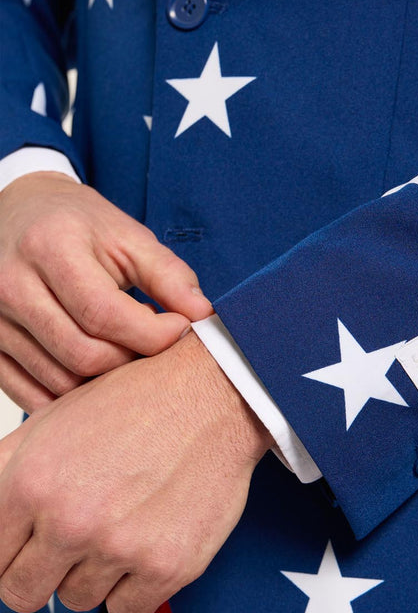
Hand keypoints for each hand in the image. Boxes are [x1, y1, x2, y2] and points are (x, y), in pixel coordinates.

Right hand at [0, 172, 212, 412]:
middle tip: (153, 347)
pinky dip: (71, 398)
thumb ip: (169, 275)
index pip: (103, 314)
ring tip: (126, 355)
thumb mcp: (128, 236)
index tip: (179, 330)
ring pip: (60, 381)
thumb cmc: (78, 227)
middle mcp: (10, 285)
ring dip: (104, 383)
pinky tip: (94, 375)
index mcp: (49, 248)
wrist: (21, 214)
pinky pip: (32, 395)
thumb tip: (202, 316)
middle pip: (83, 355)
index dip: (151, 334)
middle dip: (131, 362)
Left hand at [0, 332, 270, 612]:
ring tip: (118, 531)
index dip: (10, 556)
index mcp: (30, 484)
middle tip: (69, 547)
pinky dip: (132, 588)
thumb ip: (3, 472)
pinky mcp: (167, 567)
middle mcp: (70, 521)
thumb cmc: (134, 406)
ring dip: (91, 575)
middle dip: (40, 575)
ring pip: (77, 601)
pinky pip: (127, 611)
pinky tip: (144, 547)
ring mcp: (119, 548)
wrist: (209, 398)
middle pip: (23, 594)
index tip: (28, 550)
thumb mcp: (49, 422)